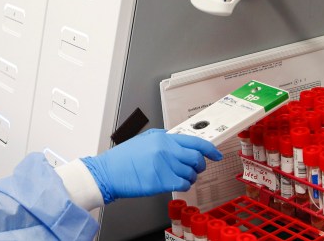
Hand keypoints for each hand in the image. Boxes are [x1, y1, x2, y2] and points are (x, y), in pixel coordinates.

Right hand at [80, 129, 221, 203]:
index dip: (210, 149)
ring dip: (189, 177)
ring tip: (178, 176)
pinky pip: (184, 183)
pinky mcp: (162, 180)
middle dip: (199, 165)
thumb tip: (179, 143)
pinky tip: (175, 183)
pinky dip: (184, 184)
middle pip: (197, 158)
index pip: (195, 142)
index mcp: (163, 138)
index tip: (216, 154)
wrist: (108, 172)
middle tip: (195, 168)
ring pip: (191, 173)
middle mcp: (166, 149)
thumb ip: (163, 139)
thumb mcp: (144, 140)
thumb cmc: (123, 158)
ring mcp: (165, 165)